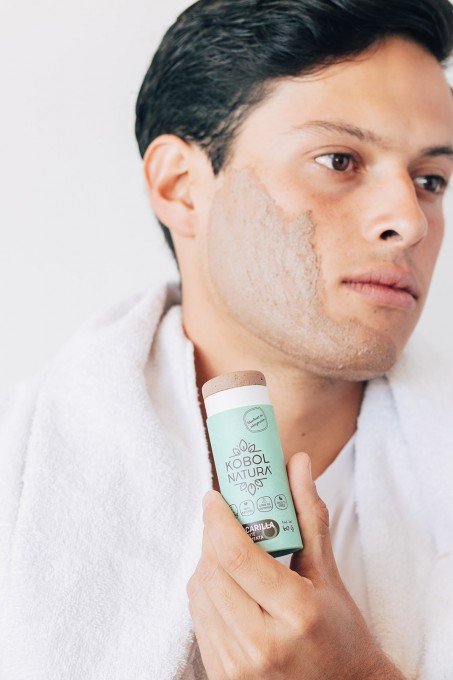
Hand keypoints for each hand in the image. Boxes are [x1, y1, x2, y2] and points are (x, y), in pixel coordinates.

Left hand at [187, 452, 404, 678]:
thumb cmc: (341, 633)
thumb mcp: (329, 574)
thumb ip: (308, 515)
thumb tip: (297, 463)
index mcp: (296, 613)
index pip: (238, 555)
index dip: (218, 518)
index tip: (214, 497)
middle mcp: (263, 644)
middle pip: (212, 572)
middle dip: (210, 537)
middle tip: (220, 519)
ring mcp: (239, 668)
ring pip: (199, 595)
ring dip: (205, 564)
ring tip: (223, 550)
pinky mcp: (224, 679)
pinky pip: (198, 621)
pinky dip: (205, 593)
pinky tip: (222, 583)